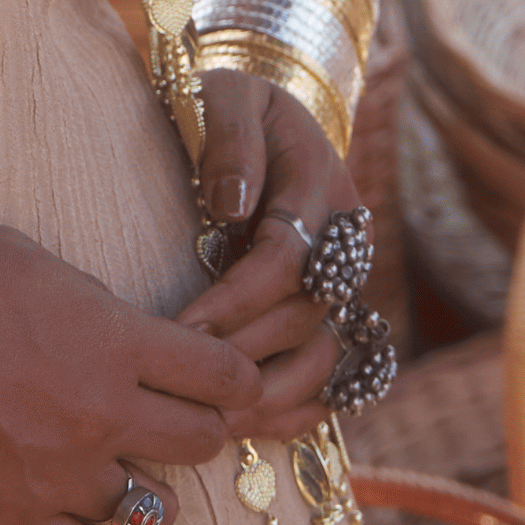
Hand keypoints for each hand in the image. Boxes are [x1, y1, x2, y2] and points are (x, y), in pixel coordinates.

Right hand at [0, 222, 261, 524]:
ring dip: (144, 486)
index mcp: (111, 340)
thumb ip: (92, 304)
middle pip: (204, 444)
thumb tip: (125, 332)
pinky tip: (94, 522)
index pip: (225, 377)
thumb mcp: (24, 258)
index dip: (227, 377)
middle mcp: (99, 414)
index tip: (209, 377)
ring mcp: (58, 477)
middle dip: (193, 428)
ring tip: (111, 467)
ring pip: (157, 509)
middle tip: (160, 419)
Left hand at [173, 71, 358, 439]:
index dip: (232, 300)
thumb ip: (231, 141)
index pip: (284, 259)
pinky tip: (258, 429)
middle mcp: (344, 240)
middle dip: (242, 352)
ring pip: (326, 354)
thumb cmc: (234, 103)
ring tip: (215, 418)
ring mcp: (343, 280)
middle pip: (304, 316)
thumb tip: (232, 206)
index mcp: (320, 186)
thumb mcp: (227, 95)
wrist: (268, 113)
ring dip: (274, 393)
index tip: (180, 326)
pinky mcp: (333, 308)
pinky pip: (336, 372)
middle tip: (184, 379)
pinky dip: (303, 407)